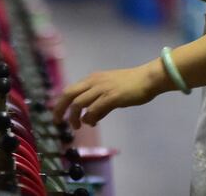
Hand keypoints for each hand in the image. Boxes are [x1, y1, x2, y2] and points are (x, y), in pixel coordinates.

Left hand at [52, 60, 170, 128]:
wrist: (148, 78)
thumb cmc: (131, 84)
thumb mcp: (110, 89)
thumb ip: (99, 101)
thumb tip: (90, 117)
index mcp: (92, 79)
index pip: (70, 89)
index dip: (61, 103)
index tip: (58, 114)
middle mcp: (94, 82)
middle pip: (69, 94)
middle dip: (59, 108)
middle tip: (57, 121)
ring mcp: (102, 89)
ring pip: (78, 103)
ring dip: (74, 117)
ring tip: (77, 126)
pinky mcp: (112, 97)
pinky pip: (94, 109)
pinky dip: (90, 118)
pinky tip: (93, 123)